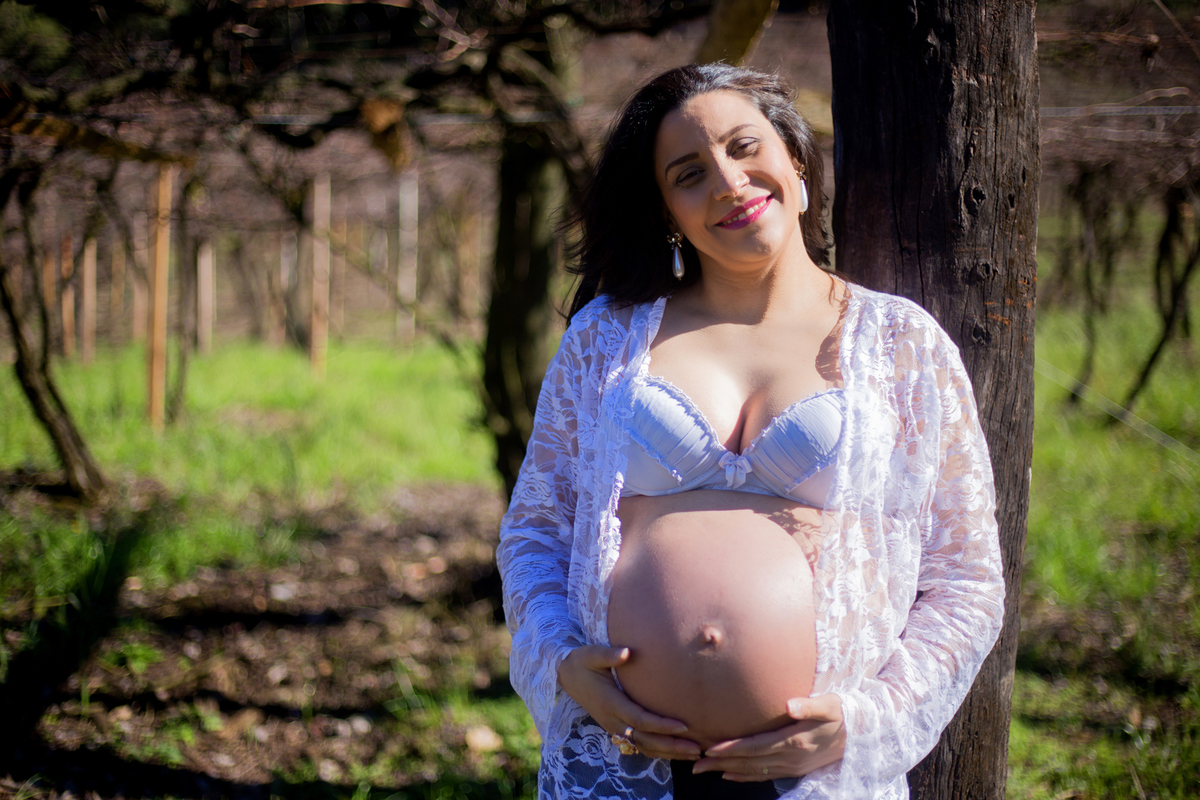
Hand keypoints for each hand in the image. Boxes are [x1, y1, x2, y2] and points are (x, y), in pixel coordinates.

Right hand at [556, 644, 701, 759]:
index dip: (661, 725)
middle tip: (697, 749)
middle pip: (645, 739)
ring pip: (643, 746)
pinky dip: (659, 750)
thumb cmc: (582, 662)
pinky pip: (639, 744)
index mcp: (610, 702)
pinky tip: (676, 752)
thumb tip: (626, 652)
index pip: (639, 719)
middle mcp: (612, 719)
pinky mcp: (617, 728)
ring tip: (694, 754)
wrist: (566, 676)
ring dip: (668, 752)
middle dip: (671, 746)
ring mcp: (614, 726)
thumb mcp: (591, 654)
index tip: (683, 726)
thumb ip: (608, 654)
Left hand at [692, 694, 844, 780]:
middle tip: (696, 764)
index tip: (710, 749)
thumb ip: (809, 705)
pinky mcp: (795, 769)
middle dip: (721, 763)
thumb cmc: (842, 713)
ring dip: (729, 771)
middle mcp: (791, 758)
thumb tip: (790, 705)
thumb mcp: (829, 705)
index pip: (755, 747)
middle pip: (749, 762)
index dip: (732, 749)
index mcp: (794, 741)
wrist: (861, 734)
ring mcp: (792, 767)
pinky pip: (765, 776)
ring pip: (754, 771)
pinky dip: (746, 776)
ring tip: (706, 770)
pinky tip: (730, 776)